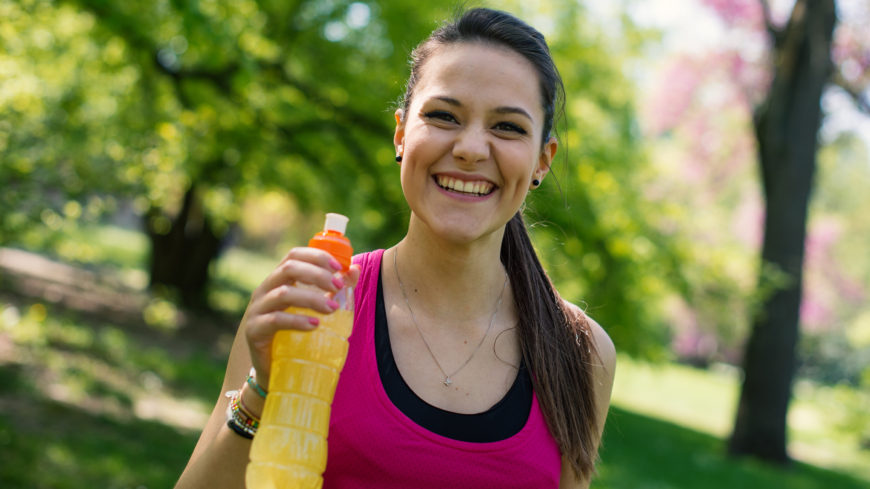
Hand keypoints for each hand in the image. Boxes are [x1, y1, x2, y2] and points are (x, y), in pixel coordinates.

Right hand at [240, 247, 360, 389]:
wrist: (274, 370)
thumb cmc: (296, 334)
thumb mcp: (316, 308)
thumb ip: (334, 288)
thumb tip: (355, 268)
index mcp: (279, 280)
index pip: (293, 255)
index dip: (316, 256)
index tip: (338, 266)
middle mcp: (265, 290)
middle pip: (289, 269)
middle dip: (317, 275)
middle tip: (339, 287)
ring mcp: (257, 309)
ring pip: (283, 294)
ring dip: (312, 298)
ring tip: (332, 309)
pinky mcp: (254, 330)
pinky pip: (275, 320)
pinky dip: (297, 321)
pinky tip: (314, 325)